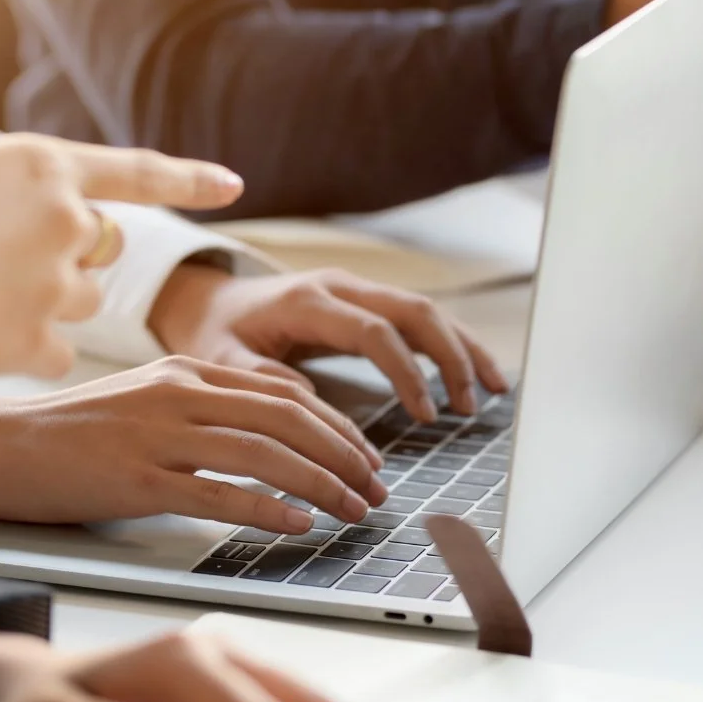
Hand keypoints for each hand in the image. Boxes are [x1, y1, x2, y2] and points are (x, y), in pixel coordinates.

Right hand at [0, 136, 241, 433]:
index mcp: (38, 163)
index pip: (136, 169)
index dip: (190, 178)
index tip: (235, 185)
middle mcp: (66, 221)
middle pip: (100, 242)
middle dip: (69, 252)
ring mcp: (61, 285)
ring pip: (84, 298)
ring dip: (50, 300)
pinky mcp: (45, 344)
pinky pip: (58, 350)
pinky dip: (28, 350)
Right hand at [0, 357, 390, 530]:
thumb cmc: (67, 434)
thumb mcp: (143, 400)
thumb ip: (201, 408)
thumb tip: (267, 441)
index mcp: (184, 368)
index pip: (284, 392)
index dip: (337, 425)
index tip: (367, 456)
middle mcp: (179, 393)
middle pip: (289, 420)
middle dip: (345, 456)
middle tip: (377, 489)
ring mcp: (159, 435)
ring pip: (266, 454)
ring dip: (323, 485)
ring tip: (355, 511)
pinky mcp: (138, 479)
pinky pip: (220, 494)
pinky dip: (270, 509)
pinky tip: (301, 525)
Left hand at [147, 268, 509, 422]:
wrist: (210, 299)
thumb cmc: (216, 335)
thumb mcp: (222, 360)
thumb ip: (261, 379)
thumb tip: (313, 406)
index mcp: (307, 300)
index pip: (374, 331)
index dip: (406, 372)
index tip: (425, 416)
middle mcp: (341, 286)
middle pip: (414, 311)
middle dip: (450, 357)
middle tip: (468, 407)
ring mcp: (358, 289)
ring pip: (426, 310)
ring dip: (461, 349)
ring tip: (492, 392)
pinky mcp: (367, 301)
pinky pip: (419, 317)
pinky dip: (451, 343)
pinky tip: (476, 373)